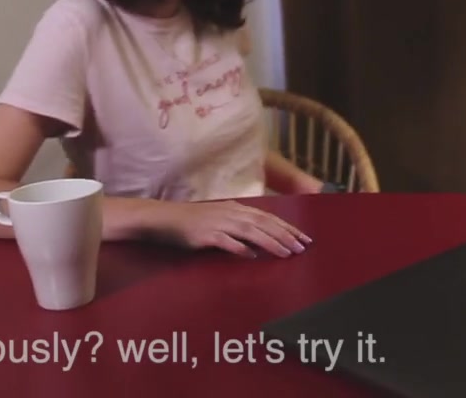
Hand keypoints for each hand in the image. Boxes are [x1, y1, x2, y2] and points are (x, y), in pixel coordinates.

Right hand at [154, 200, 312, 258]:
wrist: (162, 219)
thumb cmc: (190, 221)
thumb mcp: (218, 219)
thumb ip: (237, 228)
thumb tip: (256, 243)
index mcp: (234, 208)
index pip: (267, 217)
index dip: (287, 227)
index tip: (303, 238)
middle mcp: (229, 213)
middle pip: (263, 223)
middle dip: (285, 235)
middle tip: (302, 247)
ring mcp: (217, 223)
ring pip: (250, 231)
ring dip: (270, 242)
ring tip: (286, 252)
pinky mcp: (205, 234)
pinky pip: (226, 241)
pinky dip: (240, 248)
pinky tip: (252, 256)